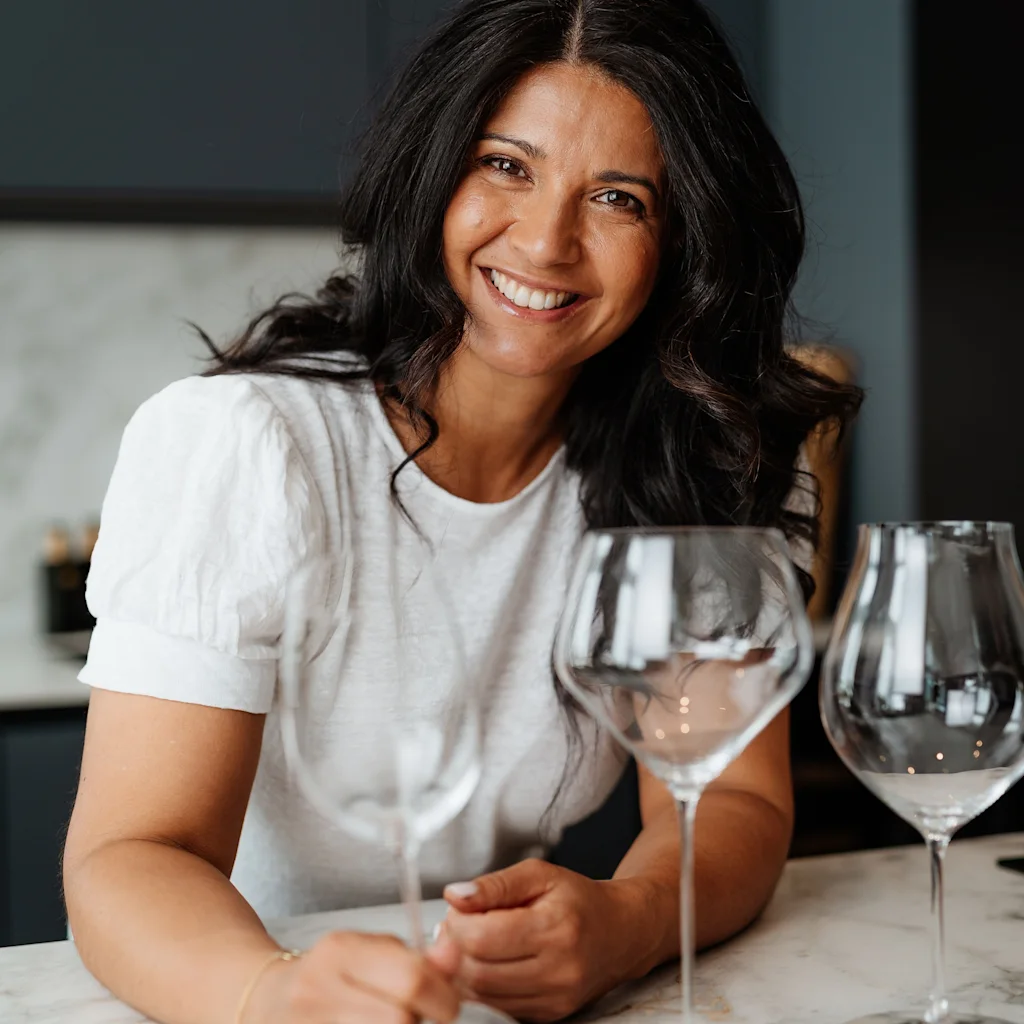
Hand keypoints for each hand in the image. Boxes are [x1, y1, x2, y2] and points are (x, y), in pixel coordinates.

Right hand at [246, 930, 461, 1022]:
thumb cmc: (331, 975)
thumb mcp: (370, 951)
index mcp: (340, 950)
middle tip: (426, 1018)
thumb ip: (415, 956)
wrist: (266, 1001)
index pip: (411, 978)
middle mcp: (318, 987)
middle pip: (399, 1020)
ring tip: (399, 1020)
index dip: (443, 998)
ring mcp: (307, 1023)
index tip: (448, 1005)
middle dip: (423, 1022)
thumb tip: (455, 953)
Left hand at [443, 859, 657, 1021]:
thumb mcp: (539, 875)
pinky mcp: (550, 1015)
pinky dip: (483, 987)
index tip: (458, 910)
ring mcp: (554, 998)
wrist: (621, 933)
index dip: (457, 924)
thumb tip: (454, 897)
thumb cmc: (578, 900)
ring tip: (472, 943)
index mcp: (555, 927)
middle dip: (455, 948)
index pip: (482, 938)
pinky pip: (499, 1008)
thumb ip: (495, 885)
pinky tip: (488, 963)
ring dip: (464, 970)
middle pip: (478, 972)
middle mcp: (557, 970)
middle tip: (459, 926)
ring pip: (484, 995)